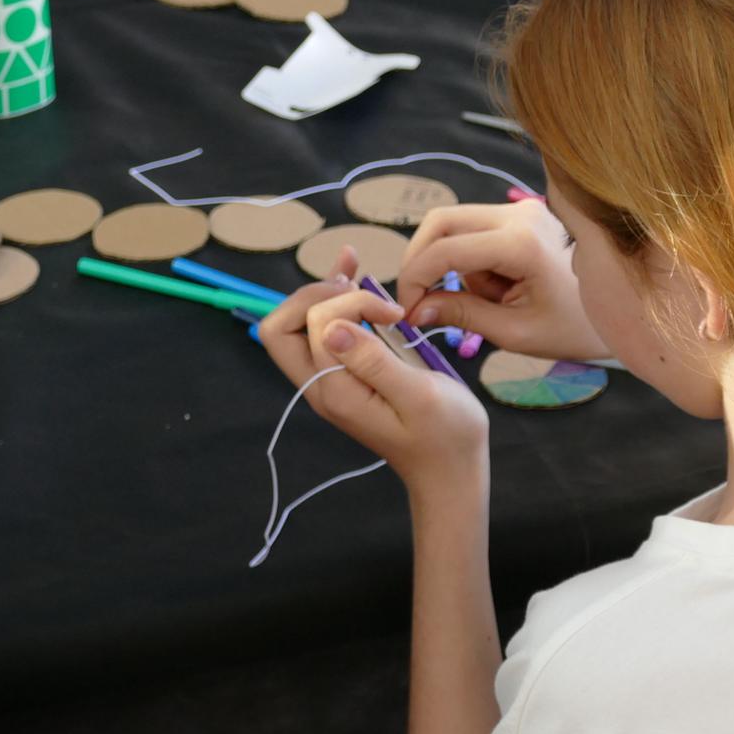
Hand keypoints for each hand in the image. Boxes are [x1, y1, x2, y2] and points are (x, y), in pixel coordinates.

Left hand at [259, 263, 488, 502]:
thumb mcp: (419, 395)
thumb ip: (374, 362)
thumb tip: (332, 328)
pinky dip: (336, 298)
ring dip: (325, 291)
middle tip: (366, 290)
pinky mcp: (346, 373)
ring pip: (301, 324)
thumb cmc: (446, 435)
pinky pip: (324, 330)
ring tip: (356, 264)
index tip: (393, 314)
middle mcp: (321, 385)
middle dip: (321, 294)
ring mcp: (330, 379)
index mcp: (335, 391)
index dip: (349, 304)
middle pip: (284, 325)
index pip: (314, 323)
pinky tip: (353, 270)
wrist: (450, 469)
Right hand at [395, 203, 609, 362]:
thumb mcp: (514, 332)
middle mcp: (519, 214)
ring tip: (476, 301)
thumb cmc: (572, 328)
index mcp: (521, 243)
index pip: (445, 250)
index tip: (406, 312)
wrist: (619, 311)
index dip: (414, 279)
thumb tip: (414, 310)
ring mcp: (522, 209)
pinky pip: (473, 229)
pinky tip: (491, 287)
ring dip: (446, 263)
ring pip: (452, 224)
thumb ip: (462, 315)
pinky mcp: (522, 214)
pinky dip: (466, 259)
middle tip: (416, 301)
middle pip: (441, 222)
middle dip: (420, 262)